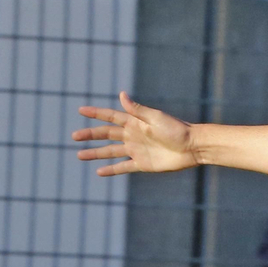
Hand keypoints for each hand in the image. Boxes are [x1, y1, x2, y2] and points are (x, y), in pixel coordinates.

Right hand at [73, 92, 195, 175]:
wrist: (193, 148)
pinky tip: (99, 172)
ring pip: (111, 152)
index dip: (96, 113)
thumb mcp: (155, 118)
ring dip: (95, 153)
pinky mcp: (142, 164)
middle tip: (73, 136)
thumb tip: (121, 94)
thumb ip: (137, 110)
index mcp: (135, 122)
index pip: (111, 116)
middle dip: (90, 135)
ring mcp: (137, 150)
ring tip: (79, 155)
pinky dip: (111, 170)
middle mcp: (133, 135)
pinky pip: (123, 167)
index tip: (80, 110)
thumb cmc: (177, 130)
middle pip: (106, 134)